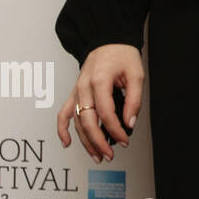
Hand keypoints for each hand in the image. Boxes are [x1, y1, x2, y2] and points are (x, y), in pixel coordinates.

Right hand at [57, 44, 143, 161]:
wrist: (109, 42)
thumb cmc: (123, 56)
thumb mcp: (136, 75)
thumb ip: (134, 100)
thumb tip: (130, 123)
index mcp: (99, 81)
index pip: (106, 113)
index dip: (115, 130)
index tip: (125, 140)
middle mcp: (83, 88)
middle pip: (87, 121)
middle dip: (98, 142)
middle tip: (110, 155)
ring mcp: (76, 91)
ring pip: (76, 122)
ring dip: (85, 141)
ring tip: (97, 156)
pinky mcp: (74, 94)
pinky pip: (64, 113)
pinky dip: (62, 129)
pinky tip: (67, 142)